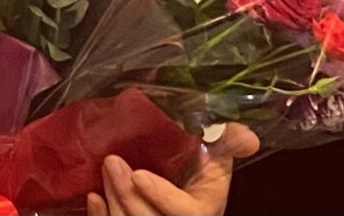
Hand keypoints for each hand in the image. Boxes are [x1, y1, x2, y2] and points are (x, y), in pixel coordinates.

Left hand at [86, 123, 259, 215]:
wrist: (177, 193)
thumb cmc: (197, 173)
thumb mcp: (216, 158)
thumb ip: (227, 143)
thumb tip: (248, 136)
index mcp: (203, 212)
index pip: (187, 215)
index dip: (163, 198)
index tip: (140, 175)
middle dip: (129, 197)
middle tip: (112, 163)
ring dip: (114, 200)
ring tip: (106, 168)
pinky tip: (95, 197)